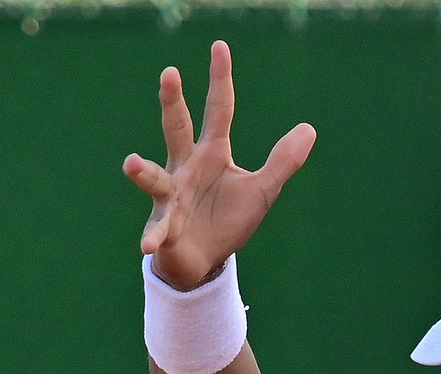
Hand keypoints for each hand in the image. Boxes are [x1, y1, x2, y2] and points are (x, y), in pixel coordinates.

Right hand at [122, 40, 316, 290]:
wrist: (205, 259)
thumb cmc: (228, 220)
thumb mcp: (262, 190)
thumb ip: (282, 161)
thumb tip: (309, 128)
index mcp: (212, 153)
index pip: (218, 109)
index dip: (220, 80)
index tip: (219, 47)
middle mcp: (187, 167)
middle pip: (178, 128)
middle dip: (173, 103)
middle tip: (169, 74)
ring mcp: (172, 195)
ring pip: (156, 178)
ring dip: (144, 172)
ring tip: (132, 164)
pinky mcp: (165, 227)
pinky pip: (157, 230)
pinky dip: (152, 237)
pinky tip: (147, 244)